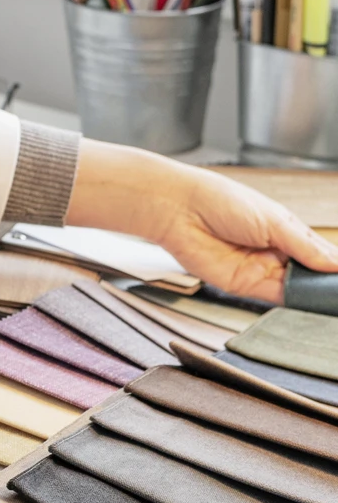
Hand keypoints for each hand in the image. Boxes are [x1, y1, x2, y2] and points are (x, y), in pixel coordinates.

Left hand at [154, 165, 337, 301]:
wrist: (180, 209)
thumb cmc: (219, 200)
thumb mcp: (272, 219)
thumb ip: (304, 245)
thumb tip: (336, 264)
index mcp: (283, 228)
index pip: (318, 252)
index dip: (333, 265)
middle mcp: (273, 250)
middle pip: (309, 273)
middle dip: (326, 283)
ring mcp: (260, 268)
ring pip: (297, 288)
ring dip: (314, 295)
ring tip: (333, 298)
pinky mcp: (245, 285)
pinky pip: (276, 298)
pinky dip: (295, 302)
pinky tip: (311, 303)